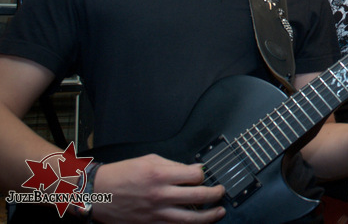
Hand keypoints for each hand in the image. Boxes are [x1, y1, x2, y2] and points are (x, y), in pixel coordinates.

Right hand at [91, 154, 225, 222]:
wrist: (97, 193)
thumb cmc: (121, 175)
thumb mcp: (149, 160)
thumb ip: (174, 165)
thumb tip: (194, 169)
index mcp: (160, 175)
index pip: (195, 175)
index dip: (204, 174)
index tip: (204, 174)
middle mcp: (160, 195)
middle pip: (199, 197)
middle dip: (215, 194)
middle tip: (220, 192)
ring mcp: (156, 213)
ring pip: (191, 219)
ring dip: (209, 216)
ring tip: (219, 212)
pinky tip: (198, 222)